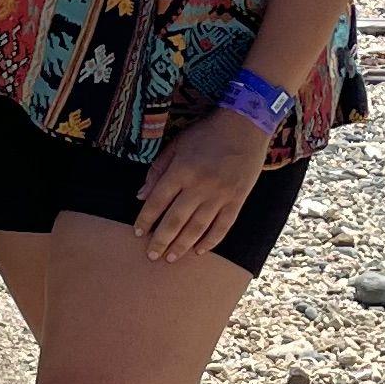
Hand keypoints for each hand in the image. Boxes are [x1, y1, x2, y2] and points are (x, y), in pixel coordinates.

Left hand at [135, 106, 271, 261]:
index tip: (137, 233)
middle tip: (151, 256)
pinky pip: (223, 226)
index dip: (146, 219)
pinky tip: (199, 251)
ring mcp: (220, 195)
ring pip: (197, 227)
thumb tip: (141, 196)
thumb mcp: (177, 144)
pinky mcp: (237, 200)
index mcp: (182, 170)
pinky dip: (210, 241)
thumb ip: (158, 170)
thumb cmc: (207, 133)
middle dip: (161, 240)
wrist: (246, 125)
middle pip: (176, 220)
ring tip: (170, 258)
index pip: (158, 201)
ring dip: (182, 245)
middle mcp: (200, 185)